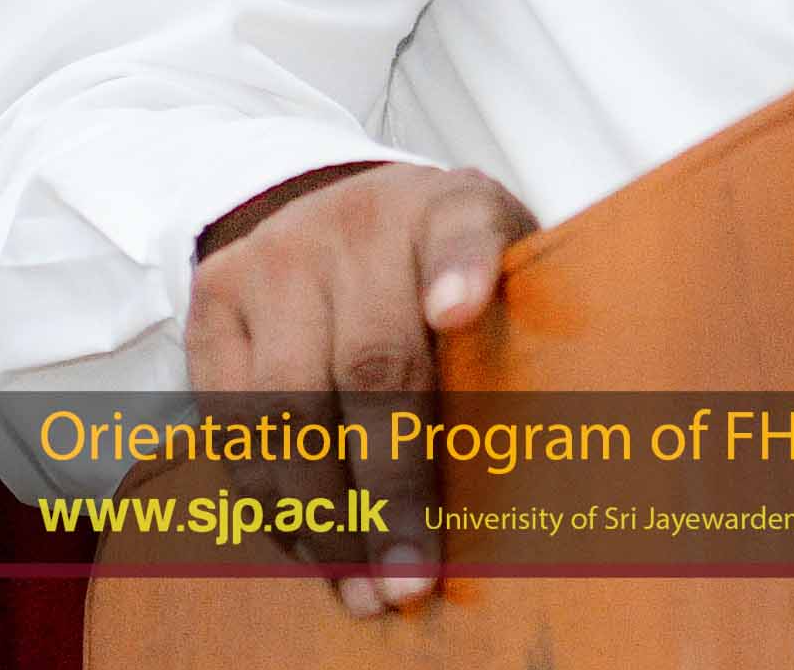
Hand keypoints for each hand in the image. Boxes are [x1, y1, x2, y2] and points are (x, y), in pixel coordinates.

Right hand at [187, 160, 535, 617]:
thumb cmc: (444, 268)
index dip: (462, 270)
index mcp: (451, 206)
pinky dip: (273, 500)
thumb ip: (521, 328)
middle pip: (369, 362)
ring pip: (285, 406)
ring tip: (366, 588)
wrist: (338, 204)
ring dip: (325, 517)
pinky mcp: (215, 297)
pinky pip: (231, 423)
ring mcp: (277, 255)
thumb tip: (578, 440)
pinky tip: (315, 550)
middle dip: (390, 485)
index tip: (459, 313)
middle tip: (414, 578)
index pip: (463, 231)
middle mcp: (358, 222)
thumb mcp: (501, 265)